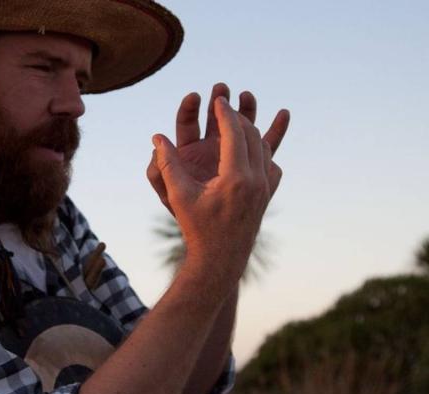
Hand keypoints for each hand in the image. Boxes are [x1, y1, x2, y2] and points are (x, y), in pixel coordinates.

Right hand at [150, 93, 289, 280]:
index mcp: (235, 177)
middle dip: (238, 116)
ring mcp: (265, 188)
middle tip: (224, 105)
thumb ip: (167, 164)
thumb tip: (157, 137)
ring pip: (264, 148)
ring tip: (237, 120)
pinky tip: (253, 149)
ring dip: (251, 131)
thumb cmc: (196, 228)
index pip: (234, 131)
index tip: (217, 98)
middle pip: (252, 135)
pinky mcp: (268, 196)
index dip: (225, 112)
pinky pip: (271, 165)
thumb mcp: (178, 195)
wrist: (220, 260)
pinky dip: (262, 152)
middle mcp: (256, 180)